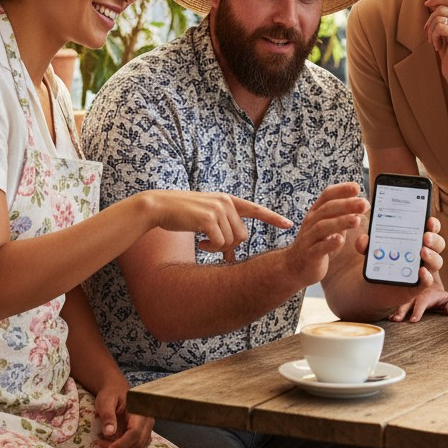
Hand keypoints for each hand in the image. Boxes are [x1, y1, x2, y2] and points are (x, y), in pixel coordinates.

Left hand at [90, 379, 154, 447]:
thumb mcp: (106, 401)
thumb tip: (109, 433)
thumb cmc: (111, 394)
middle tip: (98, 446)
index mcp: (140, 411)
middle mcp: (147, 420)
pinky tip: (111, 445)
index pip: (135, 433)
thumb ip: (108, 416)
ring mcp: (147, 427)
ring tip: (102, 446)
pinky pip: (136, 446)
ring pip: (137, 447)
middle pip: (137, 443)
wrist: (116, 389)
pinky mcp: (142, 433)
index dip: (122, 444)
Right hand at [147, 190, 291, 255]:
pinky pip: (220, 243)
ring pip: (232, 241)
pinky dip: (211, 248)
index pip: (255, 208)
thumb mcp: (205, 214)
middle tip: (212, 246)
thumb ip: (221, 223)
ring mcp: (218, 209)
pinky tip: (200, 243)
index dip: (272, 217)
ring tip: (203, 242)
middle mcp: (225, 202)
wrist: (159, 206)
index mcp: (227, 199)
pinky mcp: (209, 219)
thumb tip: (232, 247)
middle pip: (243, 235)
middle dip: (230, 246)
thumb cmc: (180, 213)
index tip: (288, 224)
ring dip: (218, 248)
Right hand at [284, 182, 368, 286]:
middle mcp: (311, 221)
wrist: (296, 265)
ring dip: (341, 222)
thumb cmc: (318, 243)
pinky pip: (319, 248)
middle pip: (327, 209)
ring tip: (356, 220)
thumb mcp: (331, 227)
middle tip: (364, 203)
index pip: (328, 196)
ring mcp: (309, 237)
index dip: (341, 190)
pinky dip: (329, 243)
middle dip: (347, 205)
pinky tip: (339, 240)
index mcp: (317, 212)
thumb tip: (363, 206)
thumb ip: (345, 217)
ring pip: (323, 226)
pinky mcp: (310, 254)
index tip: (357, 187)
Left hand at [351, 216, 447, 319]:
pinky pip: (427, 281)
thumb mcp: (369, 249)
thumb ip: (364, 243)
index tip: (429, 220)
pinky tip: (421, 271)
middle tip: (425, 237)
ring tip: (422, 251)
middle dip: (435, 239)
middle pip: (438, 244)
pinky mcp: (418, 285)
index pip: (430, 229)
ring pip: (436, 262)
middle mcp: (422, 253)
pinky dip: (427, 276)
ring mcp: (422, 268)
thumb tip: (364, 239)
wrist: (373, 284)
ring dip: (432, 256)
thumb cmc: (378, 260)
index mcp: (415, 239)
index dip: (433, 224)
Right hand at [388, 285, 447, 322]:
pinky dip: (393, 311)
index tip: (413, 320)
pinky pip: (398, 305)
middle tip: (397, 320)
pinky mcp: (405, 301)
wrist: (432, 289)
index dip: (417, 310)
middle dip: (402, 310)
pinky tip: (389, 319)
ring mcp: (409, 297)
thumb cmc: (445, 298)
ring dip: (396, 311)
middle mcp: (416, 294)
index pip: (422, 301)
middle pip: (408, 301)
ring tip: (392, 320)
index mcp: (428, 293)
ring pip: (401, 302)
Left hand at [425, 0, 447, 82]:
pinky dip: (433, 37)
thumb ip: (444, 16)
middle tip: (428, 32)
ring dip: (431, 30)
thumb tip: (430, 2)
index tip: (426, 4)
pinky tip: (437, 47)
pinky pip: (439, 27)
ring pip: (439, 18)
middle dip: (430, 19)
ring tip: (434, 41)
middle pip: (443, 7)